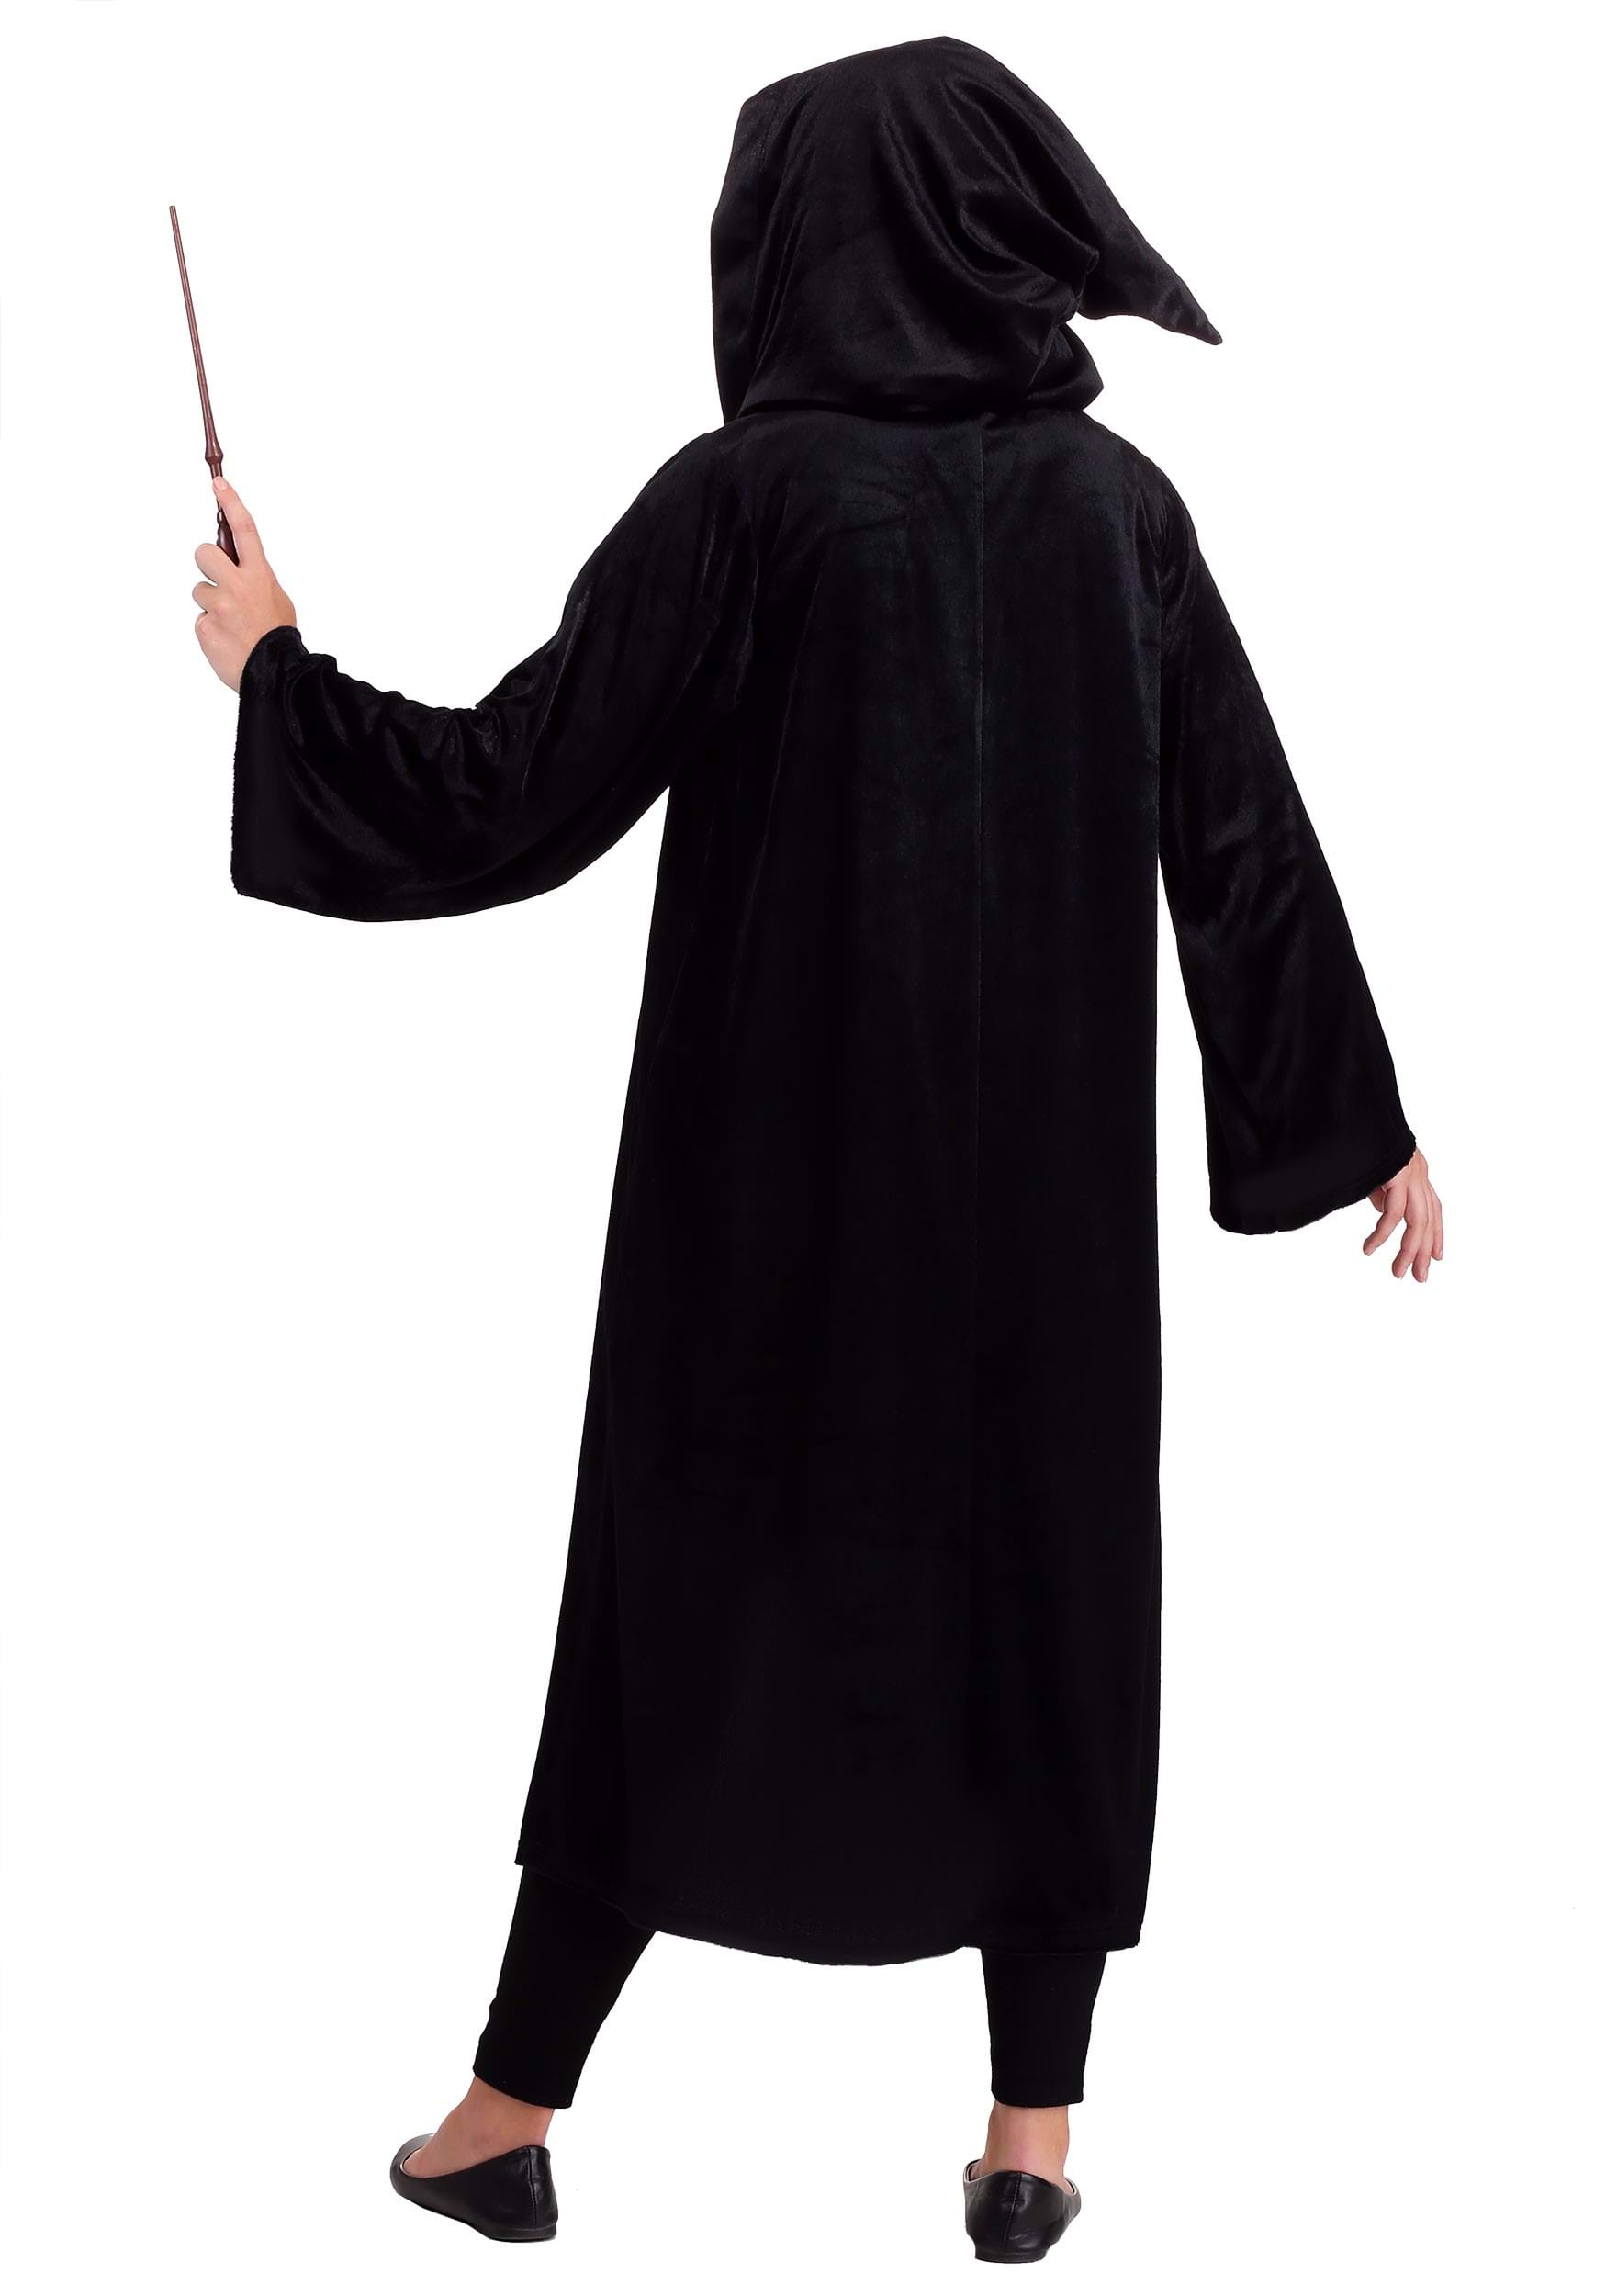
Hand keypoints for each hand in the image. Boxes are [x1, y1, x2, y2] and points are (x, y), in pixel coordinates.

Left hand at [191, 476, 295, 690]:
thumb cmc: (278, 638)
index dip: (231, 504)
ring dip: (211, 605)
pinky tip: (227, 641)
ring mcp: (219, 606)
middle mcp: (238, 585)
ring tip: (231, 625)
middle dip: (207, 566)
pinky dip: (211, 630)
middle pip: (203, 553)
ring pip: (199, 591)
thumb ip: (257, 580)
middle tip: (220, 584)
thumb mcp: (278, 600)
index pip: (245, 530)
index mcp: (260, 575)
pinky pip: (200, 620)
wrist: (277, 676)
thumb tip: (239, 571)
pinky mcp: (205, 628)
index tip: (218, 484)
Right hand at [1362, 1149, 1443, 1281]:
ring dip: (1408, 1251)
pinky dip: (1383, 1235)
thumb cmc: (1359, 1140)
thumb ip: (1381, 1191)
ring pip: (1417, 1222)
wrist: (1356, 1113)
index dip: (1436, 1234)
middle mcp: (1419, 1173)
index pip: (1433, 1209)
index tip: (1435, 1258)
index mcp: (1416, 1172)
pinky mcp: (1398, 1175)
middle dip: (1423, 1252)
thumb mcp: (1374, 1172)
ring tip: (1398, 1273)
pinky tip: (1370, 1249)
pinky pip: (1394, 1213)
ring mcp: (1411, 1174)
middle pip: (1429, 1221)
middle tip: (1417, 1277)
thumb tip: (1383, 1210)